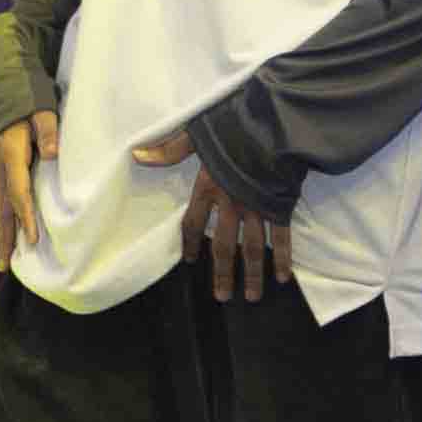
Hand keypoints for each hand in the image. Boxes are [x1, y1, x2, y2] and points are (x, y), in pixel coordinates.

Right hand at [0, 105, 55, 254]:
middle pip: (2, 208)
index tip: (33, 239)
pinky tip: (9, 235)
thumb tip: (52, 154)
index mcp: (11, 155)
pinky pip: (1, 201)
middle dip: (5, 237)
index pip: (18, 190)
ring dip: (2, 234)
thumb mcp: (40, 111)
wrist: (2, 93)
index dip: (25, 215)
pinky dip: (4, 221)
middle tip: (6, 265)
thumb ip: (47, 130)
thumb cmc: (26, 104)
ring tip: (5, 260)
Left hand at [133, 133, 291, 298]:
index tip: (189, 260)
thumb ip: (170, 148)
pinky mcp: (280, 205)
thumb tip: (138, 155)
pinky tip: (283, 276)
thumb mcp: (198, 132)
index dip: (190, 243)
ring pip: (253, 248)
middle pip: (223, 246)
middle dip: (222, 273)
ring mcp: (257, 207)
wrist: (275, 125)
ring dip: (252, 274)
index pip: (193, 224)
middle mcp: (231, 203)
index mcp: (209, 188)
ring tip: (250, 297)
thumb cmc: (235, 126)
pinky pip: (281, 237)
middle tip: (221, 297)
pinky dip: (283, 257)